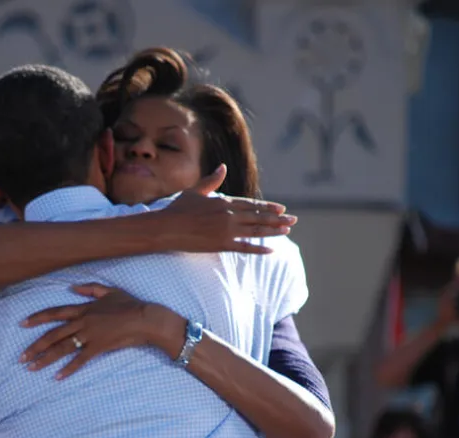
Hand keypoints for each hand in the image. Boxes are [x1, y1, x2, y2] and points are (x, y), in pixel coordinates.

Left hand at [20, 284, 184, 378]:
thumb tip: (72, 288)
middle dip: (35, 346)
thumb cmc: (129, 304)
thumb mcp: (108, 291)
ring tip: (31, 368)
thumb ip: (89, 289)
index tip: (22, 323)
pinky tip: (57, 377)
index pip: (55, 313)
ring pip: (62, 348)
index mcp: (83, 308)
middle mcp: (83, 322)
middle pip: (53, 335)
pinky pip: (80, 360)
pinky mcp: (99, 347)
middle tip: (21, 357)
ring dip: (45, 358)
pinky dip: (68, 369)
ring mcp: (90, 335)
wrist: (145, 319)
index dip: (37, 318)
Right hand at [159, 165, 295, 254]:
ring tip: (287, 231)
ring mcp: (226, 231)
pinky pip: (245, 247)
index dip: (268, 207)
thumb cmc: (177, 209)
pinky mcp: (221, 245)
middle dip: (277, 219)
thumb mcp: (195, 191)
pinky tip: (271, 250)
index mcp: (224, 202)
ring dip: (273, 231)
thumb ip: (212, 180)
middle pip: (258, 217)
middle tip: (293, 220)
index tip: (281, 209)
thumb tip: (223, 166)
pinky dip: (258, 249)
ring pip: (255, 230)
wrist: (165, 228)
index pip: (252, 204)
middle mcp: (228, 215)